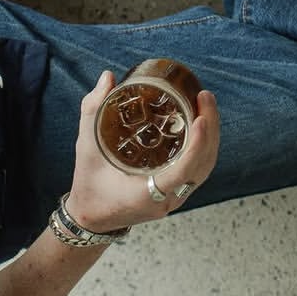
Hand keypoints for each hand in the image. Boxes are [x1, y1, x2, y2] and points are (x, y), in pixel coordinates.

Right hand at [64, 72, 219, 233]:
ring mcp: (174, 198)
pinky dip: (204, 146)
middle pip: (202, 167)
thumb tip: (108, 77)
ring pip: (204, 168)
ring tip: (206, 104)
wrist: (91, 218)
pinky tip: (202, 123)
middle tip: (205, 97)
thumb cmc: (89, 186)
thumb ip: (93, 111)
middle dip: (210, 131)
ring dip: (211, 136)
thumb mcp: (86, 148)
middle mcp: (166, 199)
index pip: (182, 173)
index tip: (200, 119)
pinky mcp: (175, 193)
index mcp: (145, 195)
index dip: (196, 147)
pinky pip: (198, 170)